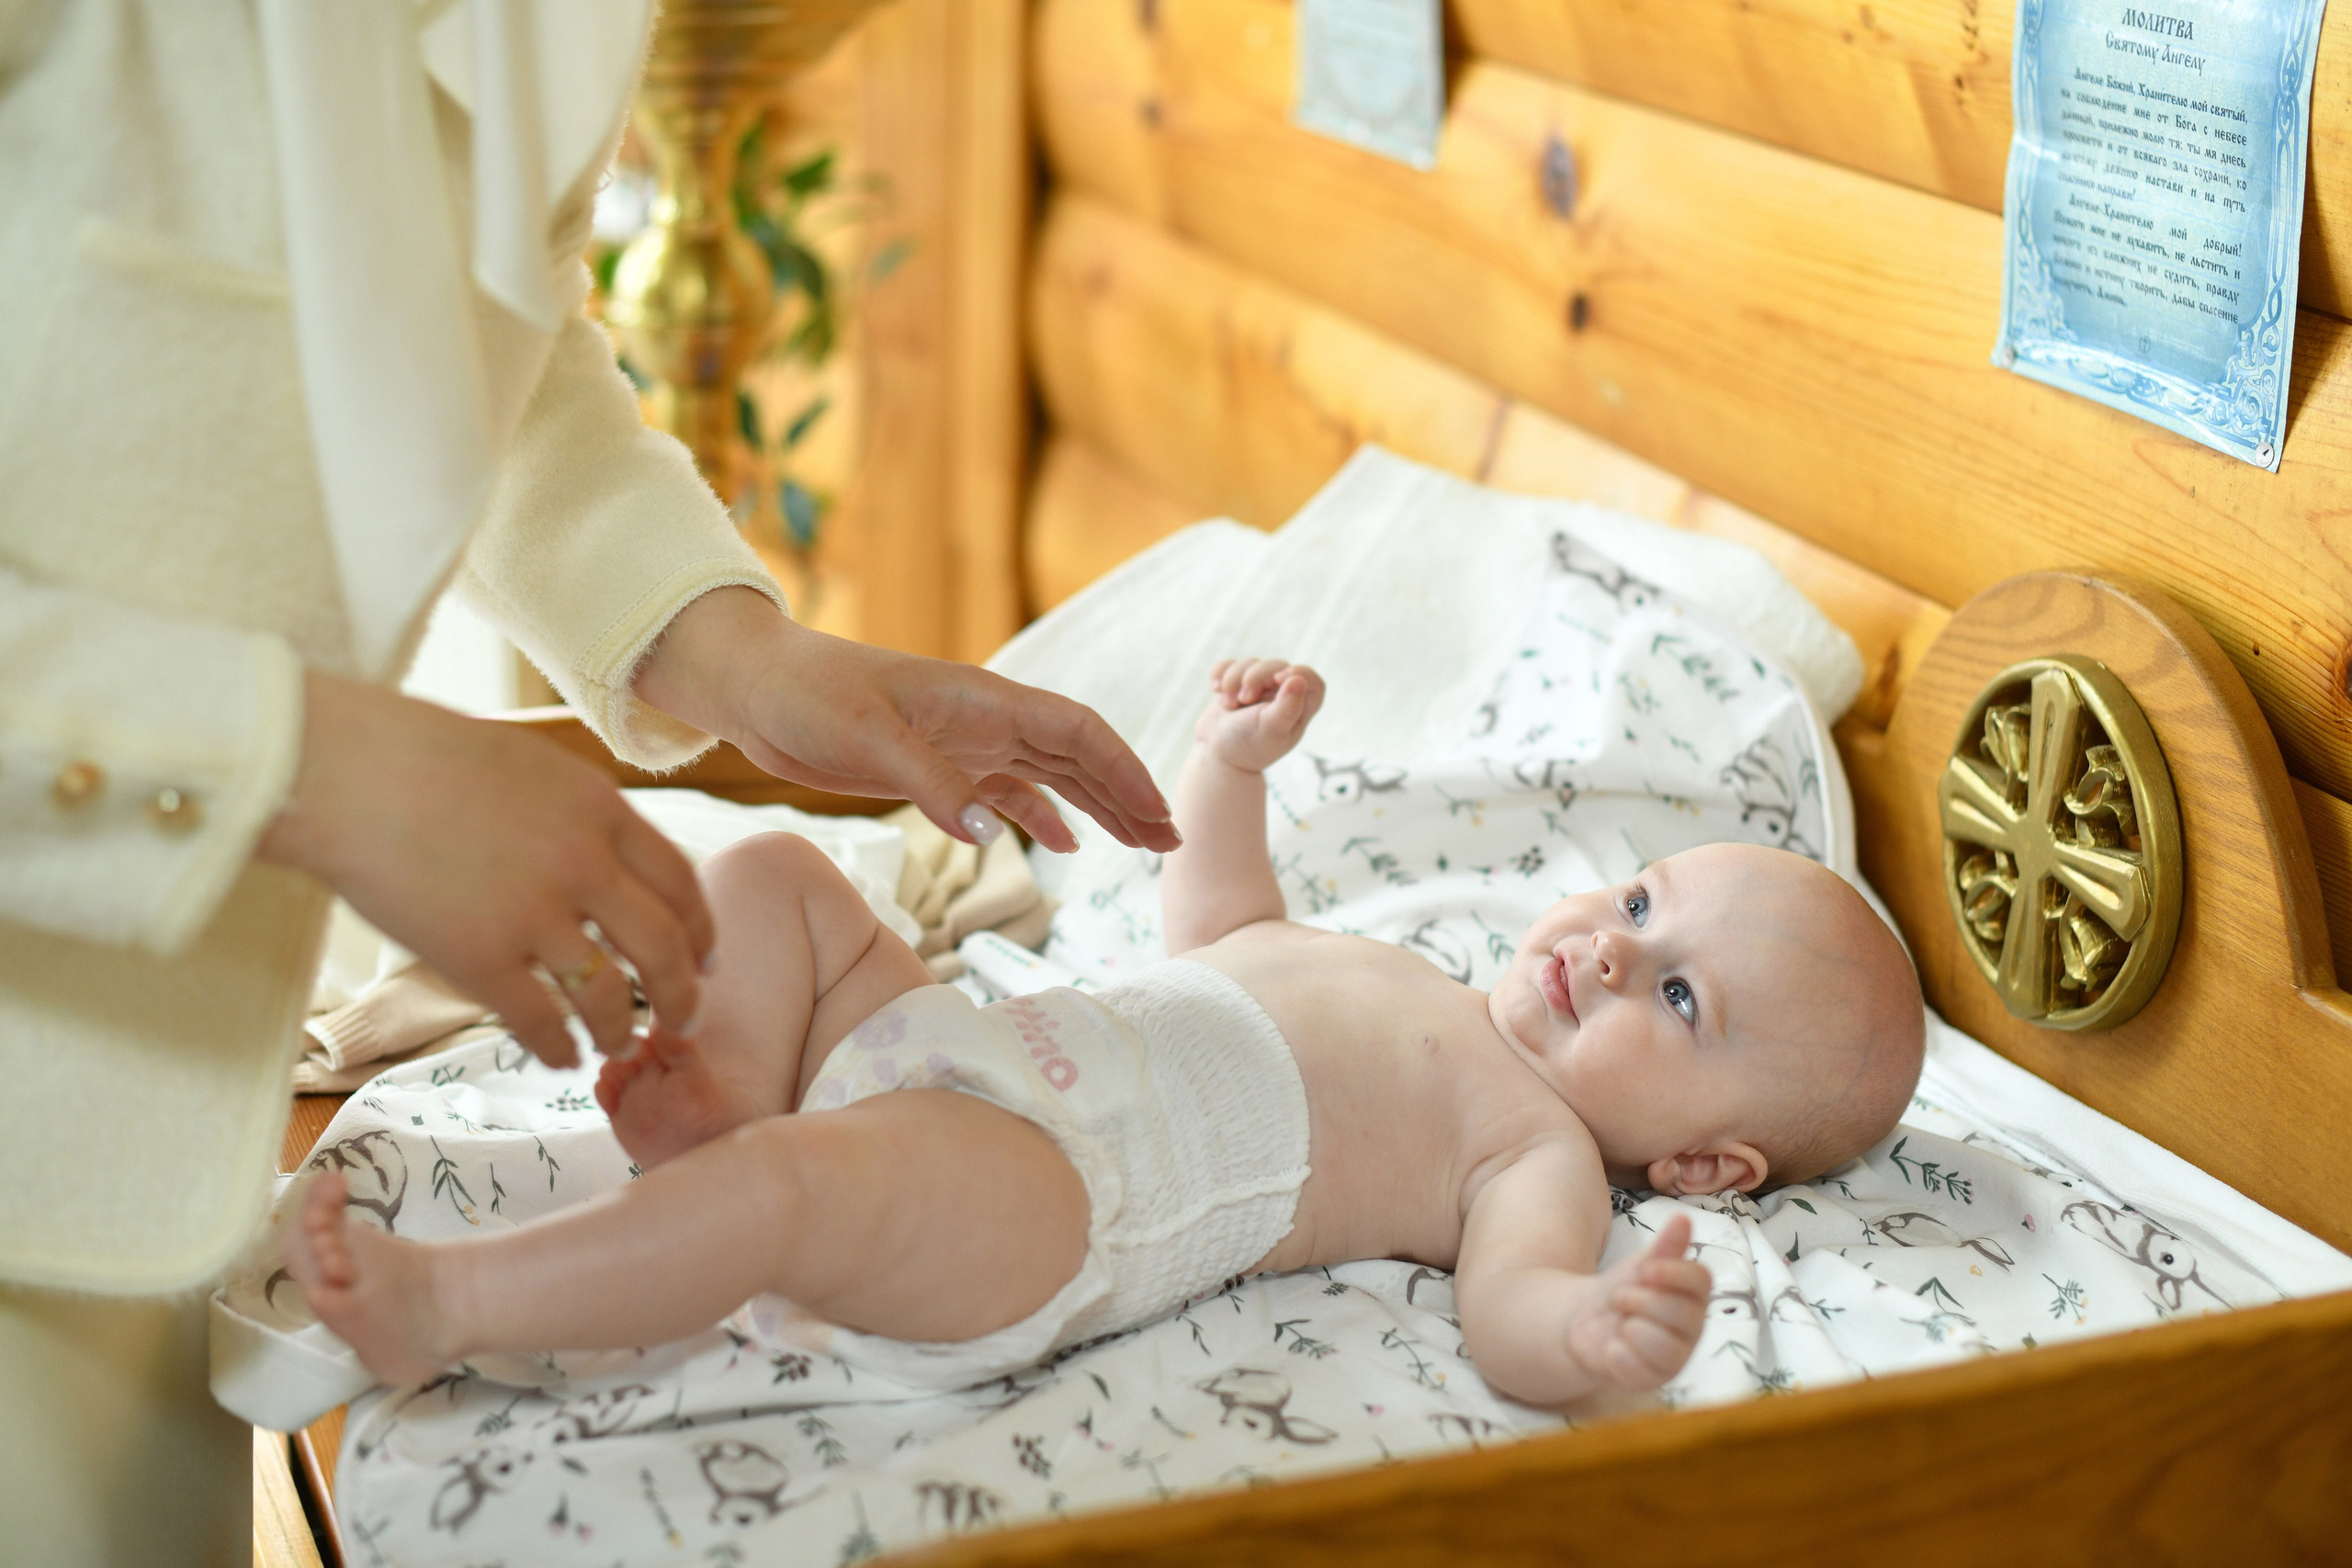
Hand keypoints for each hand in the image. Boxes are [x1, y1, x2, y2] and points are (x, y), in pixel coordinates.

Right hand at [257, 672, 711, 1066]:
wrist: (346, 771)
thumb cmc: (425, 759)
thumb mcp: (534, 767)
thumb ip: (582, 814)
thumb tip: (613, 860)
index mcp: (601, 810)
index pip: (680, 882)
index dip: (701, 929)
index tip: (707, 958)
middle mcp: (583, 863)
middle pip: (663, 946)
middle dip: (682, 993)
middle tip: (684, 1019)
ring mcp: (534, 913)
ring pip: (608, 994)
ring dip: (619, 1028)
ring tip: (618, 1043)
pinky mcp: (480, 958)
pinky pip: (540, 1020)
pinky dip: (558, 1048)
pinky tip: (561, 1057)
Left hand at [633, 588, 1177, 854]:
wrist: (757, 687)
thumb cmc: (809, 696)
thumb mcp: (867, 737)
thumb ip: (931, 783)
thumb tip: (989, 832)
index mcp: (983, 699)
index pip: (1077, 732)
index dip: (1124, 770)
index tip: (1159, 814)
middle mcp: (985, 718)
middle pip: (1079, 756)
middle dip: (1128, 796)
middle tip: (1171, 843)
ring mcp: (964, 742)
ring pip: (1052, 775)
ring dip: (1097, 808)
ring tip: (1141, 847)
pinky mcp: (937, 765)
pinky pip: (1006, 791)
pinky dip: (1040, 816)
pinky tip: (1062, 846)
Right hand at [1194, 659, 1324, 772]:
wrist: (1217, 757)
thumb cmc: (1248, 747)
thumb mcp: (1270, 730)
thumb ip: (1287, 708)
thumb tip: (1299, 681)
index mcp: (1299, 709)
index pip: (1312, 681)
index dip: (1299, 673)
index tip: (1279, 679)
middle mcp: (1281, 696)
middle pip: (1276, 666)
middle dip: (1255, 677)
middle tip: (1244, 699)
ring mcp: (1258, 688)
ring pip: (1251, 663)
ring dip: (1234, 679)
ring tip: (1228, 705)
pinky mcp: (1237, 684)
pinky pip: (1230, 664)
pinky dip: (1221, 672)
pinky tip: (1216, 689)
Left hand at [1562, 1215, 1710, 1389]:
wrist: (1585, 1323)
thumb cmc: (1621, 1291)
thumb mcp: (1639, 1266)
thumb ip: (1664, 1247)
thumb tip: (1683, 1218)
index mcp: (1692, 1295)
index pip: (1701, 1281)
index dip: (1675, 1273)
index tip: (1646, 1269)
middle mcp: (1691, 1329)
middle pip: (1681, 1313)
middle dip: (1642, 1301)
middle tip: (1620, 1298)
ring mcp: (1674, 1358)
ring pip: (1665, 1347)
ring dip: (1631, 1328)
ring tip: (1619, 1323)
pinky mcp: (1651, 1379)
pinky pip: (1640, 1371)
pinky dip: (1618, 1355)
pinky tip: (1611, 1348)